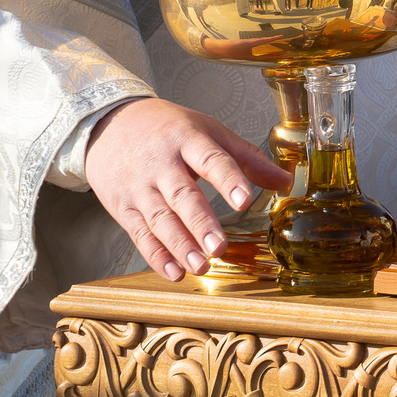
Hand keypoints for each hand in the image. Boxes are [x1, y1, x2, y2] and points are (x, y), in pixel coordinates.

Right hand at [85, 98, 291, 279]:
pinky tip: (174, 272)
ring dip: (180, 245)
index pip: (211, 160)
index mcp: (188, 140)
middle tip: (220, 247)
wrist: (110, 124)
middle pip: (182, 195)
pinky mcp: (123, 207)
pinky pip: (139, 234)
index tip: (245, 200)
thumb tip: (286, 182)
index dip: (229, 180)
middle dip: (201, 223)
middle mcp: (161, 164)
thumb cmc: (168, 129)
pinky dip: (156, 256)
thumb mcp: (208, 132)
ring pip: (160, 219)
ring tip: (201, 266)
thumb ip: (247, 158)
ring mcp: (139, 187)